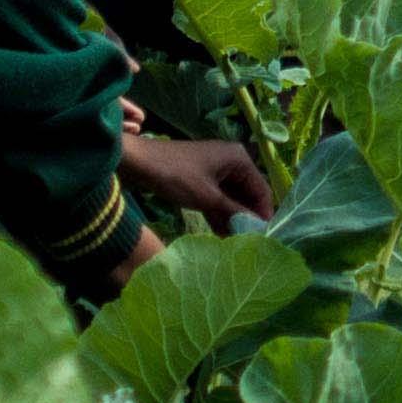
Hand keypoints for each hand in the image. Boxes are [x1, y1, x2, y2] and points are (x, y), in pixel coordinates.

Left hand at [121, 128, 272, 229]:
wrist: (137, 163)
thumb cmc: (175, 176)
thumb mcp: (208, 197)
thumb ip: (235, 212)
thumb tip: (259, 228)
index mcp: (238, 159)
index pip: (261, 190)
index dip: (263, 214)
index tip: (264, 238)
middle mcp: (231, 162)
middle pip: (247, 195)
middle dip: (246, 218)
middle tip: (249, 243)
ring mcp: (216, 171)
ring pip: (232, 199)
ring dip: (232, 219)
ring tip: (236, 243)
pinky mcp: (202, 180)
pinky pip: (217, 199)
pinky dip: (219, 214)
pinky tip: (221, 235)